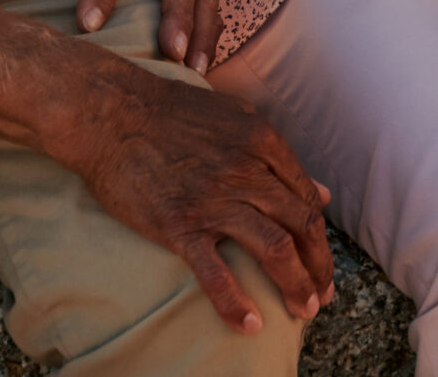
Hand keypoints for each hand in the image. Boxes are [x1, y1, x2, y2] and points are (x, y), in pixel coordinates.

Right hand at [51, 50, 334, 334]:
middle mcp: (247, 169)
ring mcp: (214, 199)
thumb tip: (320, 193)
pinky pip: (216, 271)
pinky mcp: (180, 225)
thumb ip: (278, 156)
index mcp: (263, 140)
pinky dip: (236, 302)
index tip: (322, 261)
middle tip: (323, 297)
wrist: (115, 114)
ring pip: (273, 248)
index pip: (306, 197)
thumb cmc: (174, 113)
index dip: (320, 235)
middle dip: (318, 265)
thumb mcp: (237, 119)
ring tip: (304, 310)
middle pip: (300, 224)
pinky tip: (250, 325)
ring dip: (295, 284)